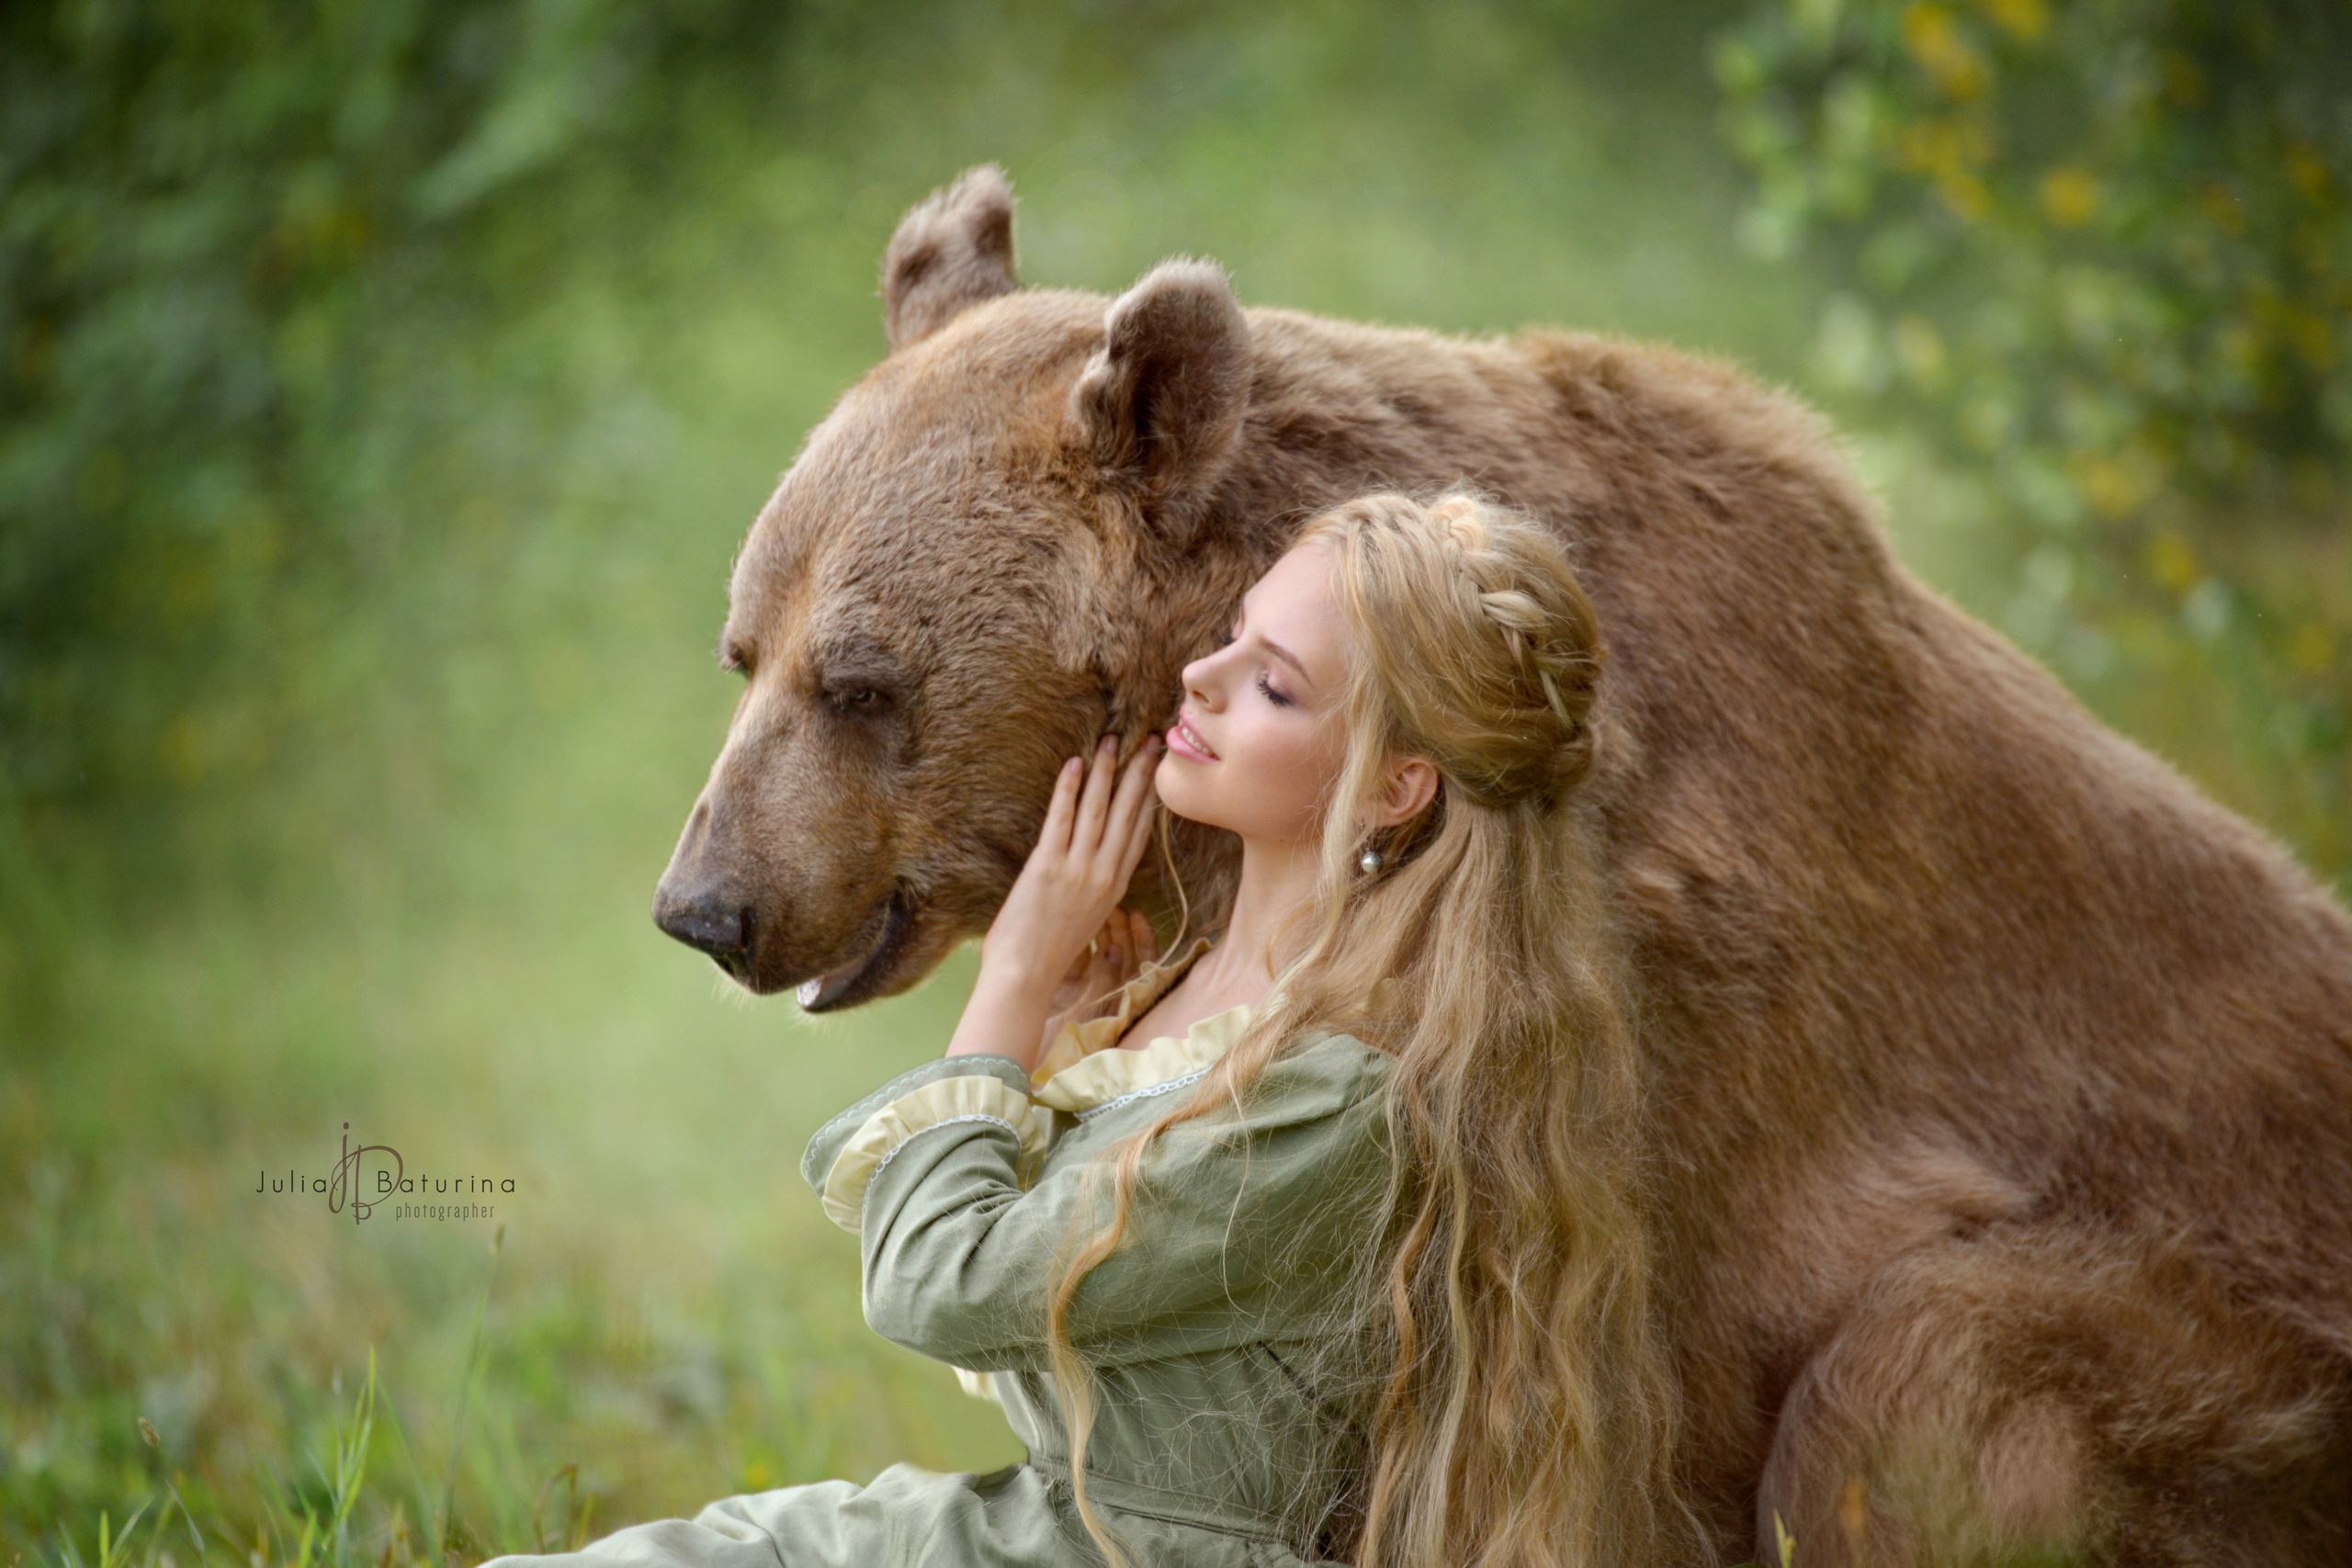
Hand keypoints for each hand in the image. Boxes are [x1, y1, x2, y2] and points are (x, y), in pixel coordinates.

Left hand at [945, 735, 1161, 1066]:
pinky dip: (1068, 789)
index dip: (1150, 798)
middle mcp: (1103, 874)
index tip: (1159, 771)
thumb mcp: (1086, 920)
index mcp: (1114, 887)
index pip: (1139, 832)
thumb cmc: (1047, 955)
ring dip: (1107, 771)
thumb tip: (1091, 865)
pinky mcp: (1048, 866)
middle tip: (1150, 741)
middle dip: (1140, 774)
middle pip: (1128, 814)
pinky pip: (1061, 818)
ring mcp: (1078, 869)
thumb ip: (1093, 890)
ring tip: (1112, 741)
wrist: (1025, 977)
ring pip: (1099, 809)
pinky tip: (1074, 764)